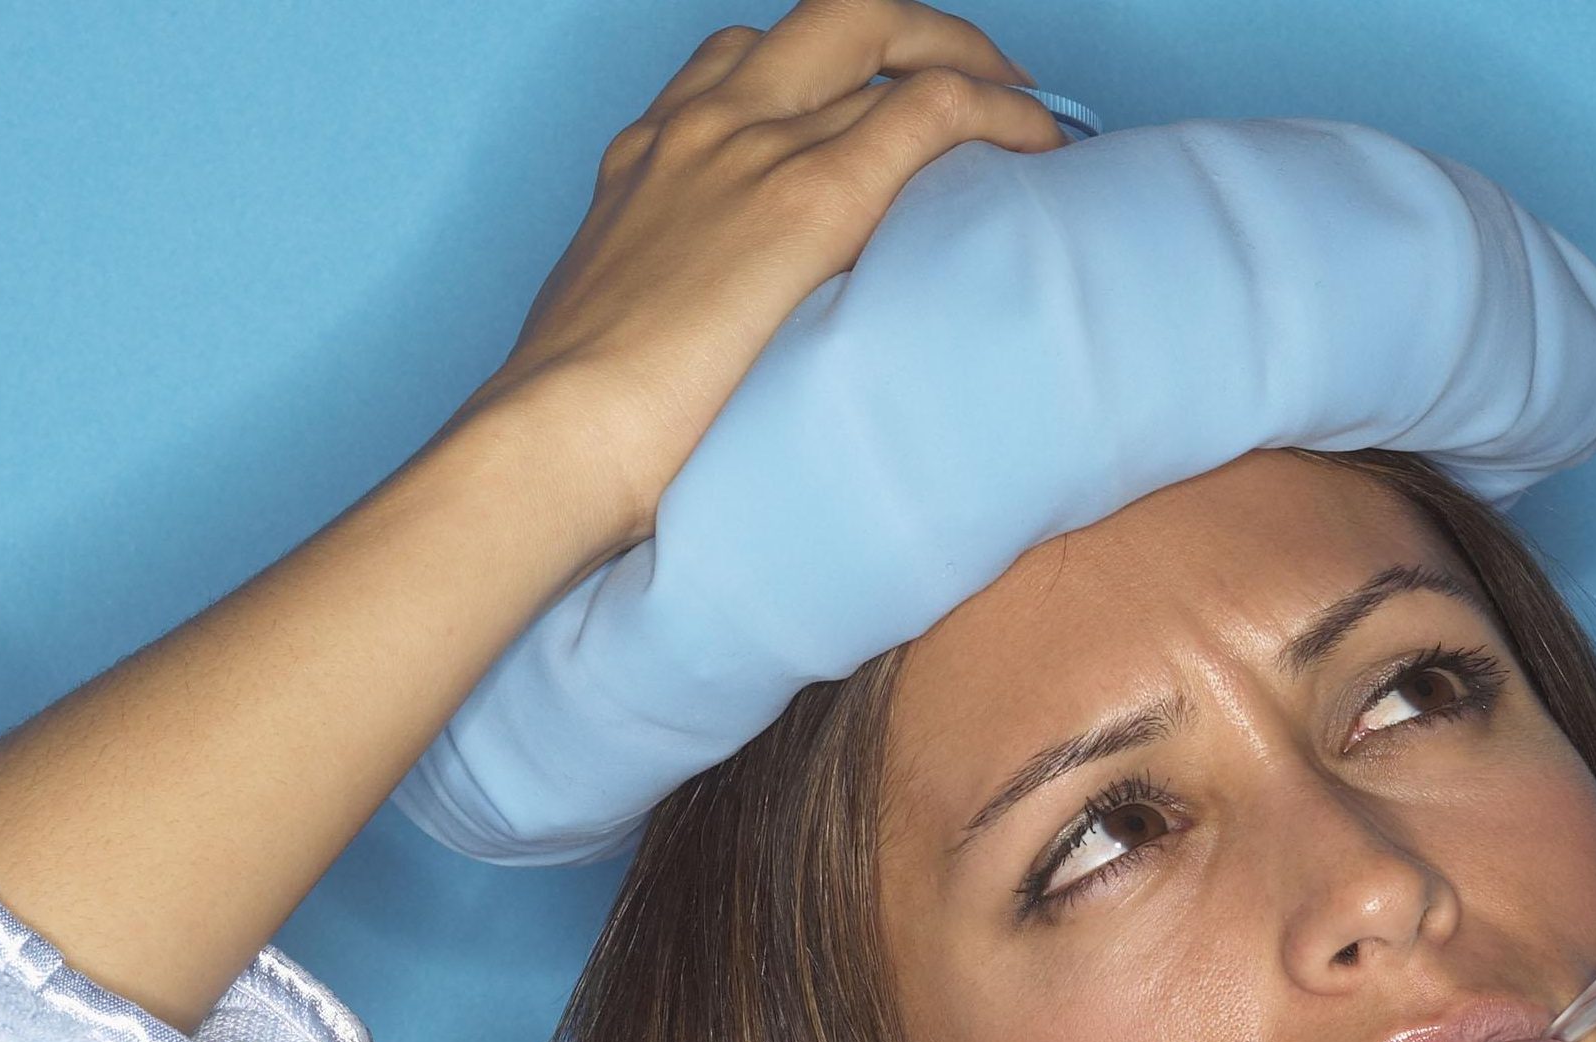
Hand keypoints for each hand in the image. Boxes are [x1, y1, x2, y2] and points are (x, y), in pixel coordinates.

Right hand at [457, 0, 1065, 547]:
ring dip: (969, 62)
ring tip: (1024, 117)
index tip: (877, 112)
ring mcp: (754, 149)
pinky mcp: (808, 198)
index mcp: (648, 157)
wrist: (553, 444)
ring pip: (884, 34)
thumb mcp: (616, 337)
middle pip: (828, 17)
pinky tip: (1043, 145)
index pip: (746, 64)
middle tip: (978, 88)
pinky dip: (1002, 112)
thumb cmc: (575, 432)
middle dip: (916, 33)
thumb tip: (714, 360)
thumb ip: (671, 312)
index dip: (831, 75)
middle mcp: (703, 126)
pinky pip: (932, 108)